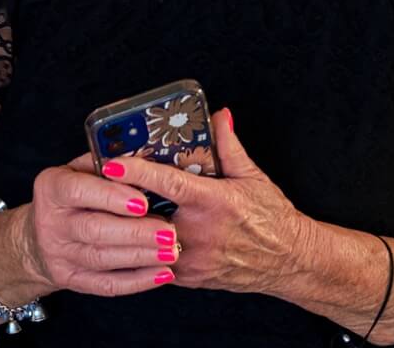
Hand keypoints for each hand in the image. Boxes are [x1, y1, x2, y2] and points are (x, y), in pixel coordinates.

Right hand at [14, 153, 180, 297]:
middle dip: (135, 232)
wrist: (39, 235)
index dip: (111, 196)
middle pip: (94, 230)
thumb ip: (106, 164)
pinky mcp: (71, 279)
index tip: (143, 202)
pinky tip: (161, 274)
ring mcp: (58, 254)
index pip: (79, 191)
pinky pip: (106, 285)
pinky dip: (136, 281)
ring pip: (102, 259)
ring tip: (170, 251)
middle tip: (168, 231)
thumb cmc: (71, 195)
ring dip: (140, 257)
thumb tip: (142, 160)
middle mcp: (50, 222)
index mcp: (52, 187)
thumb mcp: (78, 170)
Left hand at [109, 109, 303, 295]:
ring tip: (115, 209)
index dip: (137, 172)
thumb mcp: (252, 176)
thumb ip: (229, 146)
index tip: (112, 164)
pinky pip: (156, 261)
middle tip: (104, 185)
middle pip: (148, 213)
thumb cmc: (272, 217)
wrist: (289, 261)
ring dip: (132, 225)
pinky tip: (137, 233)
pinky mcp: (189, 278)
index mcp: (212, 201)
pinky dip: (146, 247)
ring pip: (147, 242)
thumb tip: (220, 115)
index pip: (167, 183)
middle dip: (125, 201)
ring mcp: (193, 259)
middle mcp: (199, 231)